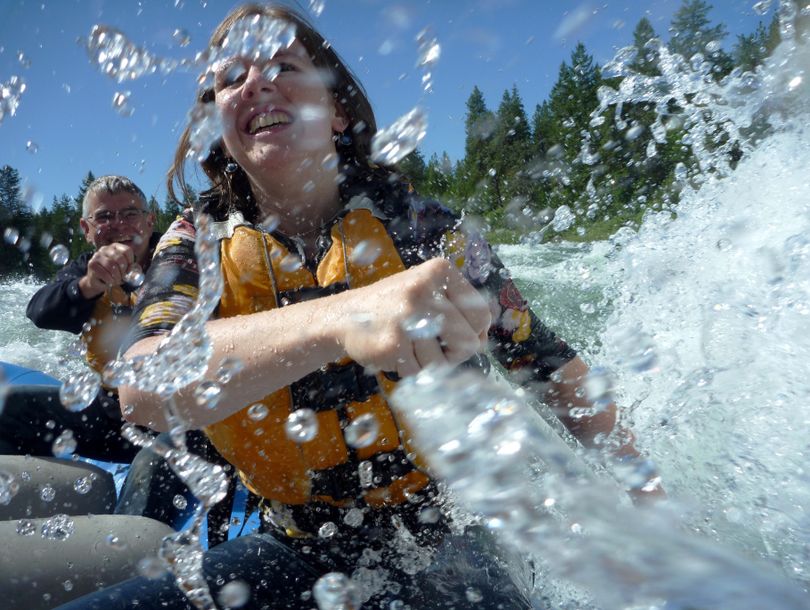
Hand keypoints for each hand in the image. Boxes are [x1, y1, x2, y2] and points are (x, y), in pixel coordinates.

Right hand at [78, 243, 135, 297]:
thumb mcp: (123, 270)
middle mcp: (105, 249)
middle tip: (123, 277)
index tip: (129, 270)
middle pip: (120, 258)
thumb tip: (136, 271)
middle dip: (123, 270)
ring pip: (111, 265)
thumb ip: (131, 269)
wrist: (97, 281)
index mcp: (115, 247)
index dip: (130, 262)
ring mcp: (97, 256)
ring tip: (117, 280)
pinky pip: (104, 273)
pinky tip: (111, 282)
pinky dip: (110, 280)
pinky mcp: (91, 264)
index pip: (127, 250)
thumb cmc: (112, 274)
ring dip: (117, 276)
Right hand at [339, 258, 490, 377]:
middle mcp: (424, 289)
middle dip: (454, 353)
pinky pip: (419, 372)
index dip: (474, 333)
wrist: (345, 315)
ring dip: (429, 363)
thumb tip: (483, 341)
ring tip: (409, 346)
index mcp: (439, 271)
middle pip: (468, 342)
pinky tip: (396, 353)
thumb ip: (460, 311)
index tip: (456, 334)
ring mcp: (407, 316)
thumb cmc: (396, 306)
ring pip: (444, 362)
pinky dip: (410, 370)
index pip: (481, 314)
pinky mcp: (392, 343)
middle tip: (432, 346)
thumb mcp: (429, 293)